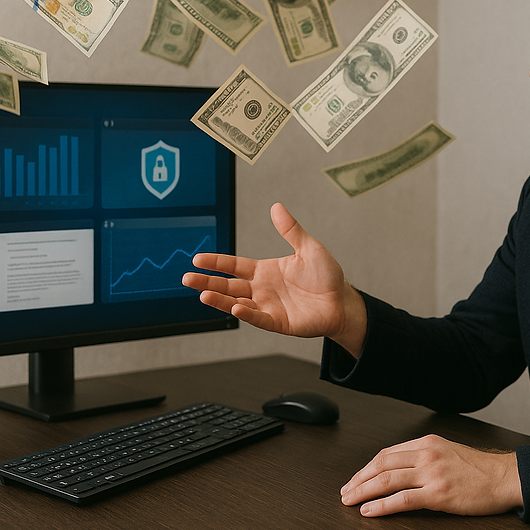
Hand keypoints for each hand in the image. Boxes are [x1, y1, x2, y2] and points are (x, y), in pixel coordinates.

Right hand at [182, 202, 366, 355]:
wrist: (343, 302)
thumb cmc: (326, 276)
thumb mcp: (309, 248)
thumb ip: (291, 230)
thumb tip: (276, 207)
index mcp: (265, 270)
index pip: (234, 265)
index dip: (217, 262)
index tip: (198, 259)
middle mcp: (262, 289)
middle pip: (228, 285)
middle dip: (207, 282)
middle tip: (187, 279)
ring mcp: (268, 306)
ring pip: (237, 303)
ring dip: (220, 300)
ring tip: (203, 295)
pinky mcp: (278, 322)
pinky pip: (259, 318)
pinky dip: (247, 313)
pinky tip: (236, 308)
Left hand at [340, 434, 522, 516]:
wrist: (505, 478)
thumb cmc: (480, 469)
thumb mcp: (448, 452)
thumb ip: (424, 456)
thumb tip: (398, 468)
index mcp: (427, 442)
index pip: (387, 453)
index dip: (367, 467)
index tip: (356, 478)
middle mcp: (427, 454)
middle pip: (382, 464)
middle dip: (359, 479)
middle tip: (346, 491)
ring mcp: (432, 473)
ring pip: (387, 480)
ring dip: (363, 491)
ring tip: (350, 501)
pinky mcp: (438, 494)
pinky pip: (402, 499)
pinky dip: (382, 505)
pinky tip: (370, 510)